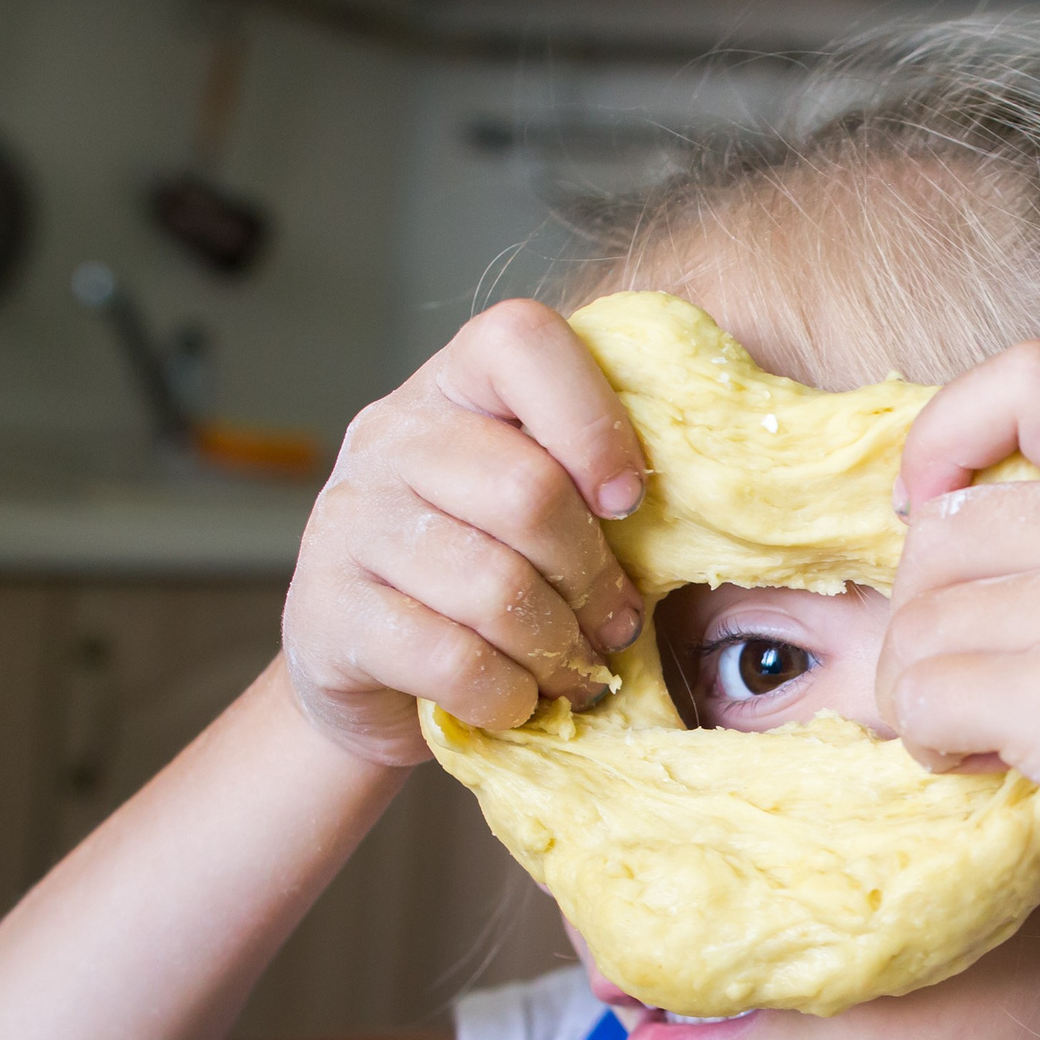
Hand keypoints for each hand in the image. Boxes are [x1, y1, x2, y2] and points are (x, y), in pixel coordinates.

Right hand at [282, 299, 651, 766]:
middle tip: (615, 623)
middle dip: (592, 576)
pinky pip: (450, 658)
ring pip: (492, 586)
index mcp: (454, 385)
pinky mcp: (326, 611)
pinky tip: (515, 699)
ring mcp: (348, 520)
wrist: (369, 670)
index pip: (523, 341)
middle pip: (528, 490)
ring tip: (573, 669)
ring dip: (556, 646)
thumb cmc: (486, 576)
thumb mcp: (538, 512)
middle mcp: (389, 435)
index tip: (628, 501)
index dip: (593, 420)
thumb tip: (713, 507)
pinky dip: (505, 693)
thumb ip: (594, 487)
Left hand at [878, 342, 1039, 931]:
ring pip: (914, 626)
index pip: (1031, 376)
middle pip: (937, 533)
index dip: (949, 431)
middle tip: (986, 685)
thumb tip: (894, 553)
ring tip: (995, 734)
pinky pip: (918, 699)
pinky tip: (992, 764)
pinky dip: (930, 744)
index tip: (933, 507)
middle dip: (929, 621)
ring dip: (924, 696)